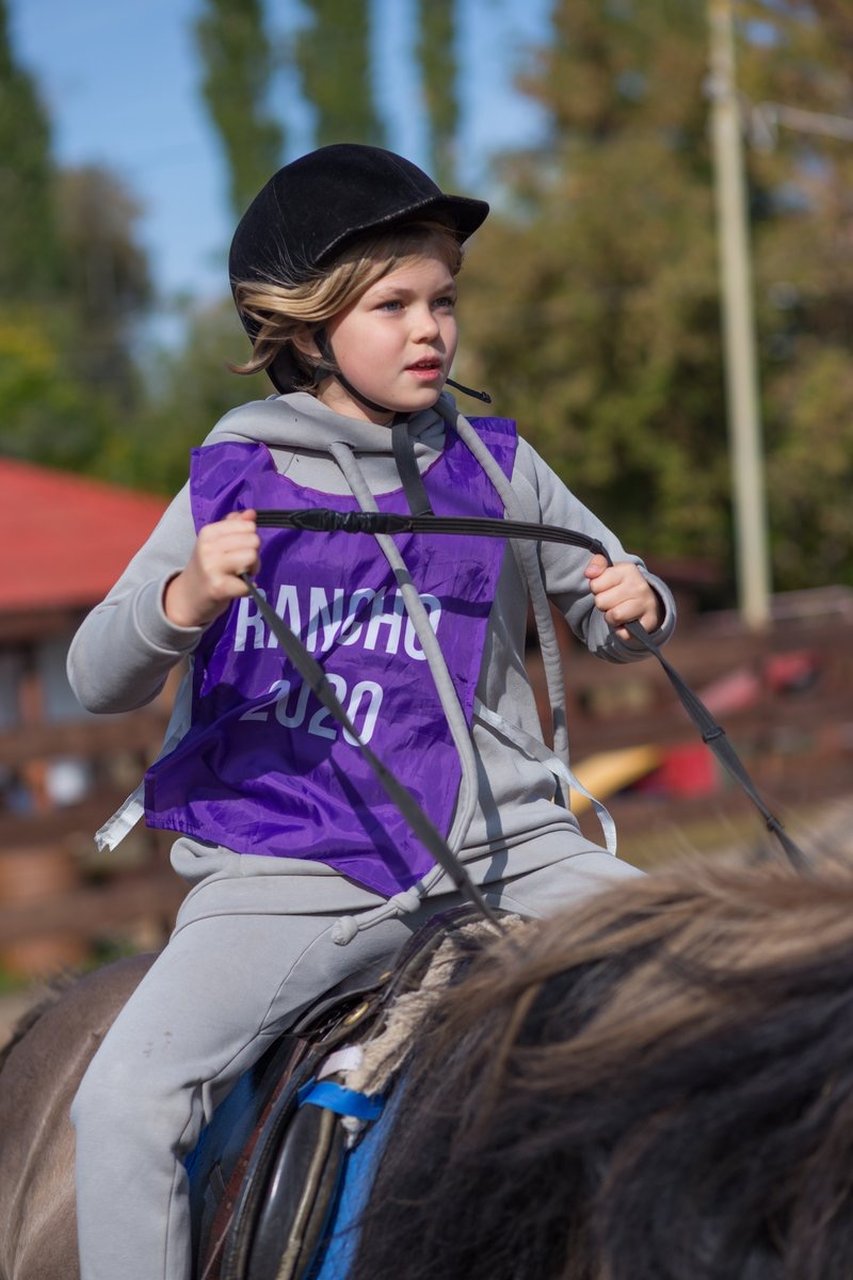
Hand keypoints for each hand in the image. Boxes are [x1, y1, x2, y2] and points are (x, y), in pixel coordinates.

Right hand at [164, 510, 260, 627]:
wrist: (187, 598)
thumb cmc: (206, 567)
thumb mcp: (215, 543)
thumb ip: (234, 526)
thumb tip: (251, 513)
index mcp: (208, 532)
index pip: (247, 526)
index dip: (250, 538)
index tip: (239, 549)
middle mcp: (208, 547)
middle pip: (253, 540)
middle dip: (253, 554)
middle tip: (241, 565)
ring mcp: (212, 567)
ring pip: (252, 557)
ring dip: (253, 569)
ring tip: (240, 575)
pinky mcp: (218, 587)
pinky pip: (248, 584)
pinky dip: (247, 589)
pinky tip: (236, 589)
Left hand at [584, 555, 662, 638]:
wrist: (648, 602)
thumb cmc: (622, 586)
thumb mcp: (610, 570)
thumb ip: (597, 564)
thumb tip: (589, 573)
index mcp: (628, 570)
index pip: (595, 585)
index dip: (596, 588)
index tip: (606, 587)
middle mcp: (640, 586)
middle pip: (601, 602)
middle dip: (603, 604)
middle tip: (613, 601)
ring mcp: (646, 605)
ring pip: (613, 616)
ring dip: (611, 618)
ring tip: (619, 610)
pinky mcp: (649, 623)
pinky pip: (623, 633)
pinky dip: (621, 631)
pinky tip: (627, 622)